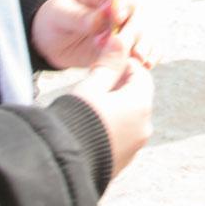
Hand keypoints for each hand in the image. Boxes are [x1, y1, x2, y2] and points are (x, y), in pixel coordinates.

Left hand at [31, 0, 147, 69]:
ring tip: (139, 58)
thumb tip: (100, 18)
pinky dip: (150, 55)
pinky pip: (142, 48)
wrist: (49, 40)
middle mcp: (117, 8)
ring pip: (143, 32)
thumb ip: (80, 16)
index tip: (117, 16)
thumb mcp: (60, 14)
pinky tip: (147, 64)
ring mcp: (122, 28)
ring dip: (145, 44)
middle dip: (135, 29)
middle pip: (136, 13)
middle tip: (126, 44)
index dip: (122, 3)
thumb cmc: (54, 19)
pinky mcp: (124, 47)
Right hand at [72, 40, 154, 178]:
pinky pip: (121, 138)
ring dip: (114, 110)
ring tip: (87, 108)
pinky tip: (88, 130)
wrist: (60, 166)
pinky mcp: (122, 162)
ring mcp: (135, 147)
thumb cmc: (74, 120)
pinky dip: (110, 130)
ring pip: (129, 118)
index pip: (140, 74)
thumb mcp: (90, 87)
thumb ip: (108, 64)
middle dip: (118, 88)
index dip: (122, 66)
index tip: (103, 66)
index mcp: (140, 104)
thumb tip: (121, 39)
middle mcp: (144, 126)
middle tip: (93, 86)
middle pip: (136, 97)